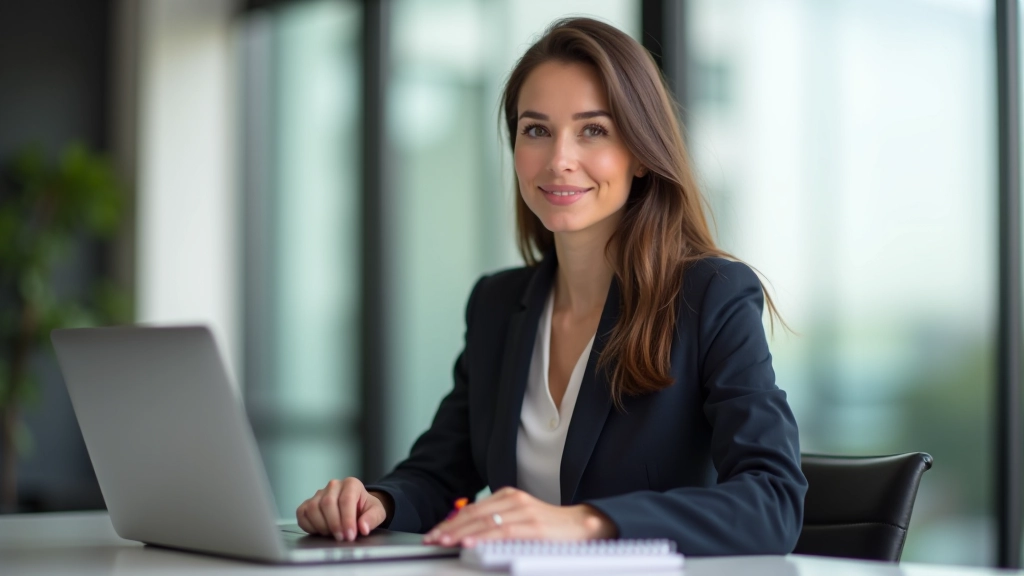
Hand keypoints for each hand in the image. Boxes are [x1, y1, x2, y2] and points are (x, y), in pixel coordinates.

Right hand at [295, 477, 391, 541]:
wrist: (356, 508)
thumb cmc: (365, 509)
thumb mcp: (376, 512)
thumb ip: (372, 518)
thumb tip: (363, 527)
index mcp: (351, 484)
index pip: (346, 500)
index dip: (347, 519)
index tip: (350, 535)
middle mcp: (333, 486)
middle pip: (328, 503)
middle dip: (335, 524)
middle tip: (342, 538)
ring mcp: (319, 494)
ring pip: (313, 508)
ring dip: (322, 526)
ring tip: (333, 534)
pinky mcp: (308, 503)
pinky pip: (302, 513)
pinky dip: (309, 525)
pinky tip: (320, 531)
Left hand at [422, 487, 616, 546]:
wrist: (584, 526)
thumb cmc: (551, 528)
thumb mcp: (520, 519)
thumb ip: (498, 522)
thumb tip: (469, 535)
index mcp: (509, 496)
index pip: (473, 509)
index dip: (451, 522)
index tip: (435, 534)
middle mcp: (514, 500)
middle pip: (474, 514)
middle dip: (450, 528)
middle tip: (432, 539)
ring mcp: (525, 512)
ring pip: (485, 522)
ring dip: (461, 534)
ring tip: (443, 542)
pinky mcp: (534, 527)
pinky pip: (504, 531)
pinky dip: (484, 537)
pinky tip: (470, 543)